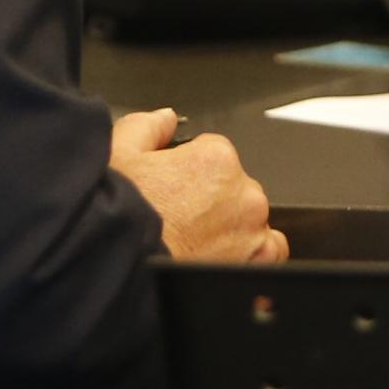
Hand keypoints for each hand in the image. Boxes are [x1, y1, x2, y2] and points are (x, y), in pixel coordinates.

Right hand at [109, 108, 288, 262]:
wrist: (123, 269)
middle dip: (210, 198)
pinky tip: (220, 254)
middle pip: (233, 186)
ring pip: (250, 218)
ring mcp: (253, 229)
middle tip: (179, 216)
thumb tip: (166, 119)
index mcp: (215, 158)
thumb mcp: (120, 152)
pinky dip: (250, 252)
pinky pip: (268, 251)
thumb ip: (148, 126)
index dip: (188, 170)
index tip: (173, 187)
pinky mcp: (258, 262)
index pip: (213, 153)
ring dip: (231, 225)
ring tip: (195, 239)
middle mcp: (243, 192)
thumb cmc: (122, 219)